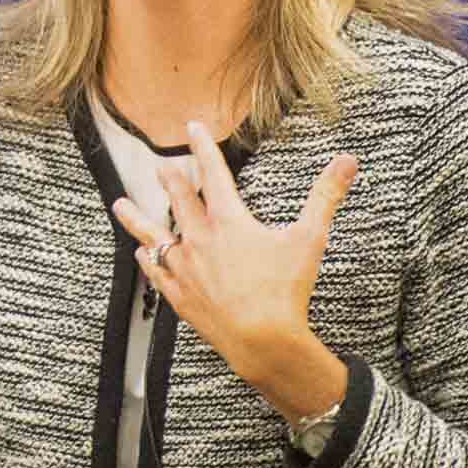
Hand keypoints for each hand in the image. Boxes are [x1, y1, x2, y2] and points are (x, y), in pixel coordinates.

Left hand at [109, 120, 358, 384]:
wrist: (263, 340)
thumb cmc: (287, 290)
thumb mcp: (310, 237)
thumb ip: (326, 196)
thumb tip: (348, 160)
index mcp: (229, 221)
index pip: (214, 173)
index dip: (203, 147)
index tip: (192, 127)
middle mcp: (200, 239)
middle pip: (180, 201)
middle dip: (171, 180)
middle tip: (161, 166)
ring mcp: (186, 268)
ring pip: (154, 235)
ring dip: (137, 218)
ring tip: (119, 204)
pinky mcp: (180, 296)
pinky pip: (157, 272)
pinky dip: (149, 260)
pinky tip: (142, 255)